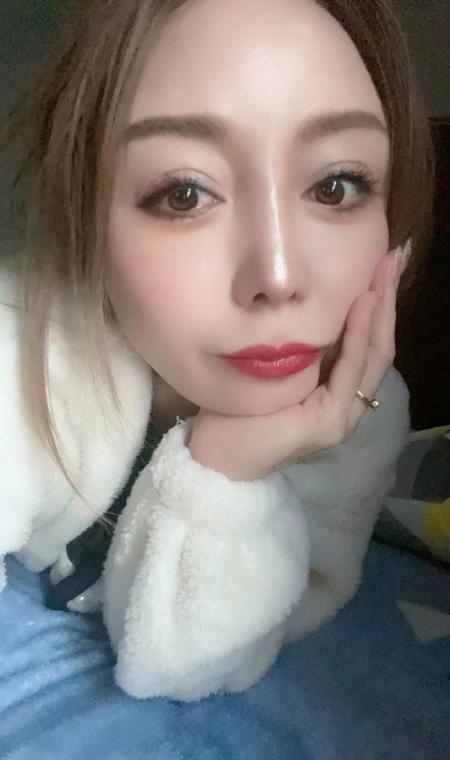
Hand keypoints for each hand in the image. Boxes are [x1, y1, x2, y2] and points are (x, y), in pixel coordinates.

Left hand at [187, 241, 410, 480]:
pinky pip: (349, 372)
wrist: (216, 458)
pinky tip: (362, 306)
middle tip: (396, 256)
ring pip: (374, 356)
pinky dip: (358, 336)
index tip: (383, 263)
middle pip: (380, 346)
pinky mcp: (331, 423)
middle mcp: (348, 406)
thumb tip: (308, 304)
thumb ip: (298, 349)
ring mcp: (343, 416)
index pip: (368, 343)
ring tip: (385, 272)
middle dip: (388, 299)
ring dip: (381, 311)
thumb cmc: (237, 413)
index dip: (380, 304)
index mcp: (336, 393)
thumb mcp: (274, 370)